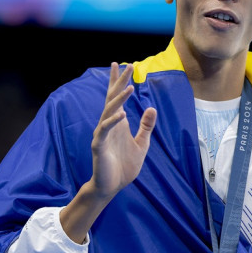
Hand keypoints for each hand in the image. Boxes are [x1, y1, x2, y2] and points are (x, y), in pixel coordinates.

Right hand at [88, 62, 156, 198]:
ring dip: (119, 99)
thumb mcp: (141, 144)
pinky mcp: (99, 146)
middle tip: (127, 65)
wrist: (111, 186)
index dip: (120, 81)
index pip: (117, 97)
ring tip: (130, 87)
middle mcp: (109, 124)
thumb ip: (146, 126)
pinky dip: (112, 121)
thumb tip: (152, 107)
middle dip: (120, 82)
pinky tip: (122, 114)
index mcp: (118, 122)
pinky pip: (104, 130)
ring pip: (109, 111)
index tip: (124, 65)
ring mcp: (103, 134)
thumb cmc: (124, 166)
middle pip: (112, 98)